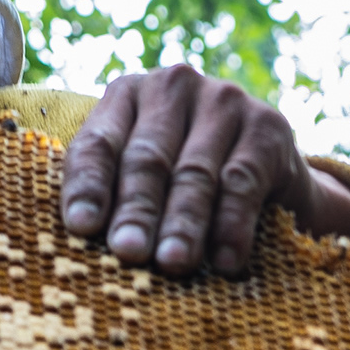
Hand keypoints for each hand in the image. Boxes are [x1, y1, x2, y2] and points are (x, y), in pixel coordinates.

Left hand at [58, 64, 349, 275]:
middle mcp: (173, 87)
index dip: (88, 186)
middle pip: (147, 158)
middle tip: (128, 251)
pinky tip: (224, 261)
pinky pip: (243, 181)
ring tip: (173, 263)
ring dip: (183, 222)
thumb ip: (112, 198)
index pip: (98, 143)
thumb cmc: (182, 185)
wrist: (268, 177)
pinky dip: (233, 225)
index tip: (81, 227)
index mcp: (126, 96)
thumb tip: (87, 244)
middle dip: (137, 210)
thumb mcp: (143, 181)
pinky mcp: (267, 125)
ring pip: (195, 172)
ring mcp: (223, 101)